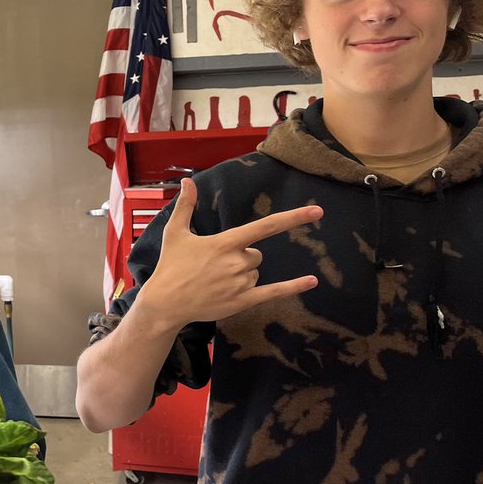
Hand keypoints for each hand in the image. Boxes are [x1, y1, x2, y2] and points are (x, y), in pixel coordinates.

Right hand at [137, 178, 322, 328]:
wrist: (165, 303)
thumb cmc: (170, 266)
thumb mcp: (174, 233)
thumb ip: (185, 206)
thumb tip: (188, 181)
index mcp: (225, 243)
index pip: (266, 227)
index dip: (293, 218)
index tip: (317, 211)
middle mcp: (237, 262)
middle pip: (256, 254)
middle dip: (241, 258)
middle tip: (214, 268)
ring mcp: (241, 283)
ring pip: (255, 273)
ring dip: (242, 275)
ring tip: (215, 282)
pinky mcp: (242, 301)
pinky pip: (274, 291)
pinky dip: (294, 287)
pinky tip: (311, 281)